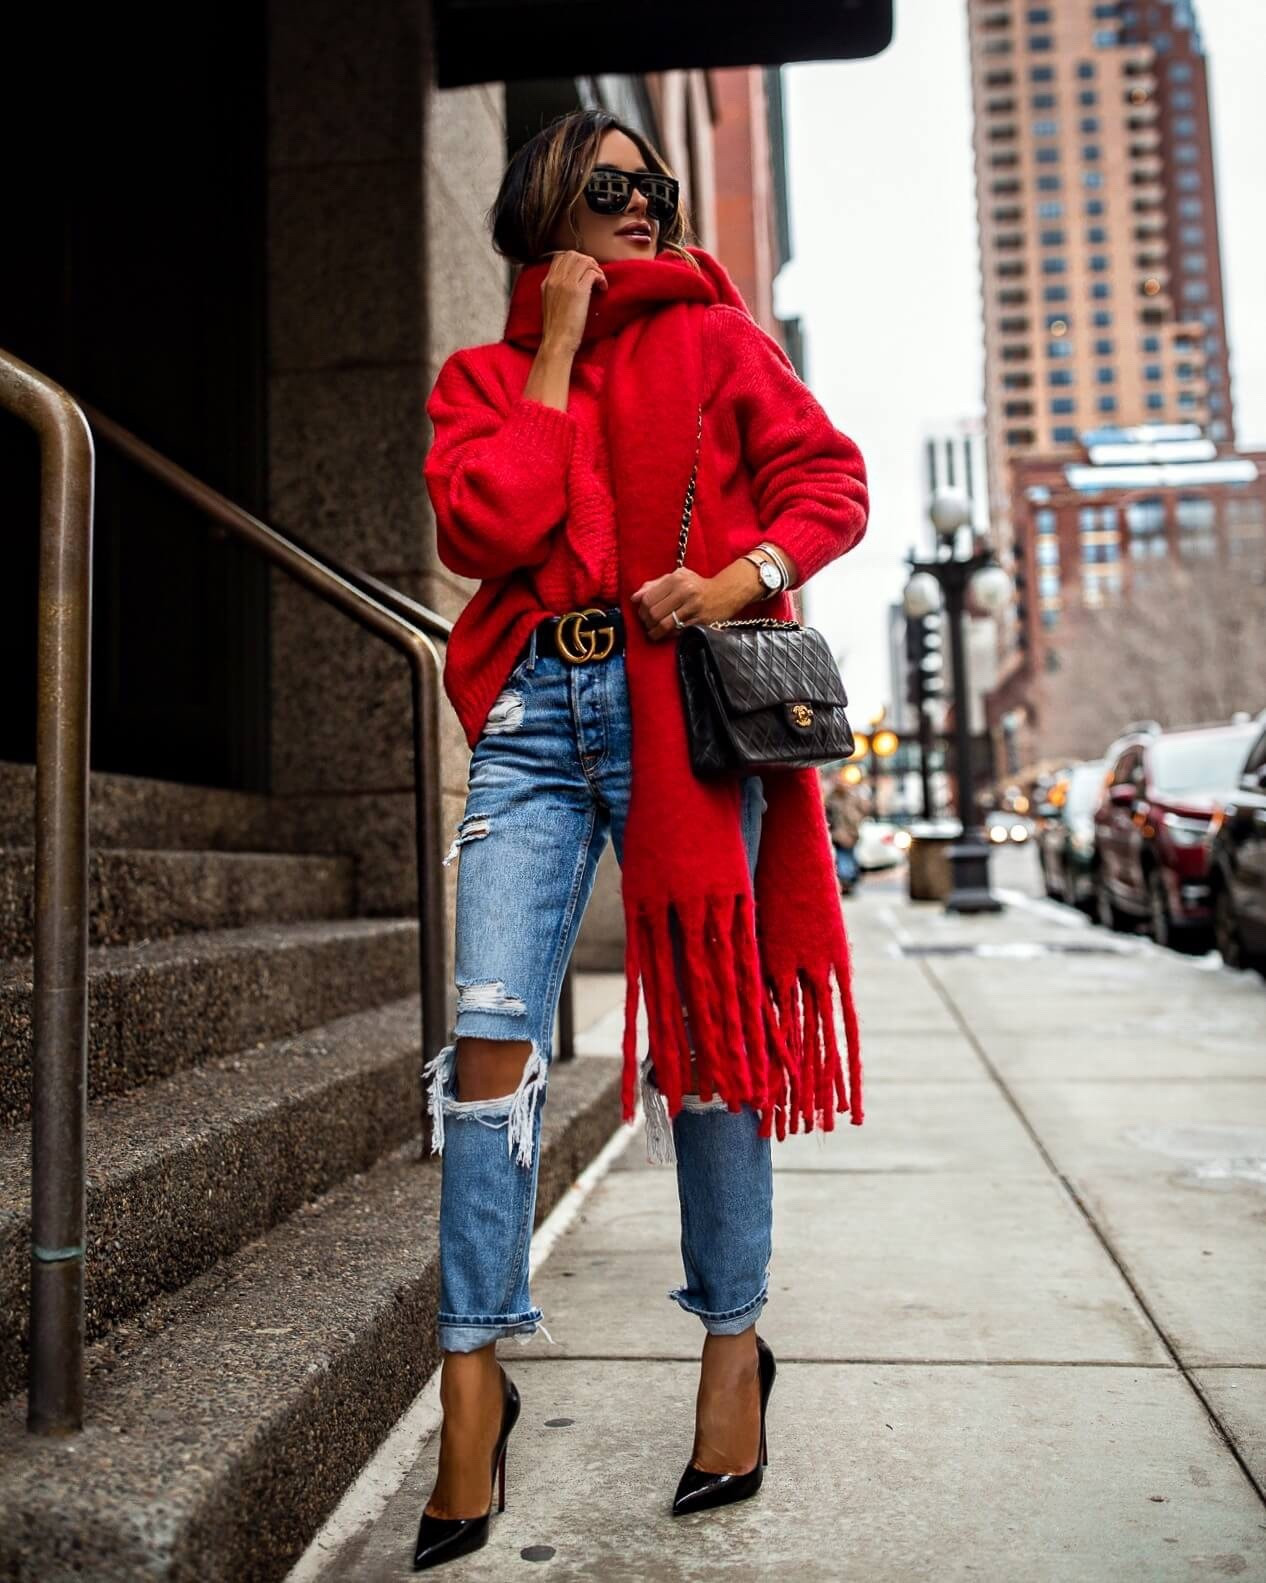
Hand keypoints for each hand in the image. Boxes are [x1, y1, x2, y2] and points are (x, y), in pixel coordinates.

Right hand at [538, 250, 607, 355]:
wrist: (556, 342)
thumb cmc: (556, 330)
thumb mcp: (550, 306)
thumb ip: (557, 291)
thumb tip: (572, 285)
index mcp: (547, 283)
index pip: (561, 257)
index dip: (576, 260)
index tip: (584, 270)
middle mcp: (555, 279)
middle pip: (573, 255)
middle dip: (588, 261)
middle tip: (595, 274)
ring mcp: (566, 283)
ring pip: (584, 261)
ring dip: (596, 269)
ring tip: (600, 282)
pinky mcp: (578, 291)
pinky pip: (593, 272)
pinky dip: (601, 278)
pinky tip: (602, 288)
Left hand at [631, 561, 763, 640]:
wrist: (725, 592)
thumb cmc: (696, 585)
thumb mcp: (676, 578)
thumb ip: (653, 585)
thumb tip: (634, 598)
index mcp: (676, 578)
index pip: (648, 598)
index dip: (641, 609)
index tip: (642, 614)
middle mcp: (685, 591)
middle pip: (654, 612)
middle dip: (646, 622)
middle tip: (647, 625)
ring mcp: (694, 607)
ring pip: (664, 624)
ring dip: (655, 632)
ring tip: (653, 633)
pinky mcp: (700, 621)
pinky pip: (677, 632)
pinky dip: (668, 635)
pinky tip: (666, 634)